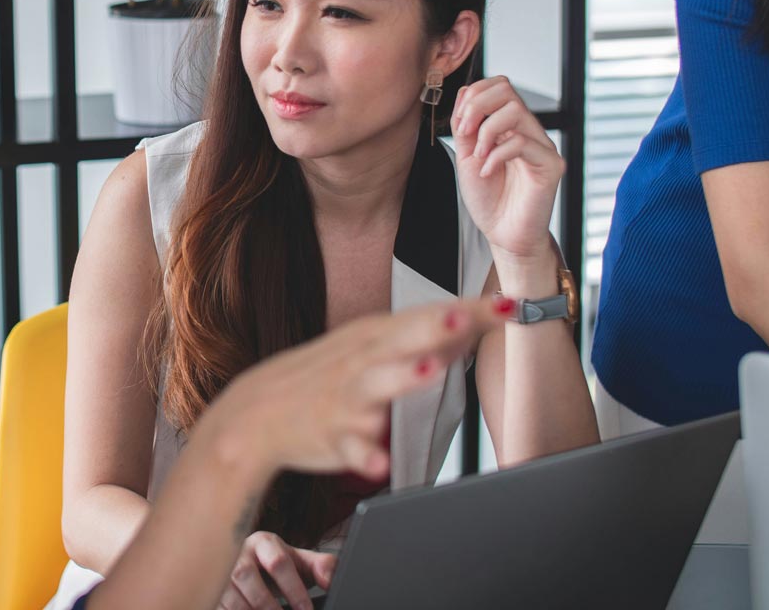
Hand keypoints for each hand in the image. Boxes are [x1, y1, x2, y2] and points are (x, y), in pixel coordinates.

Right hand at [204, 298, 507, 481]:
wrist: (257, 412)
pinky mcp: (331, 436)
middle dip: (434, 326)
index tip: (511, 305)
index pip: (429, 317)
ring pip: (375, 386)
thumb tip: (474, 322)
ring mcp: (346, 398)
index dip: (471, 311)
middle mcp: (361, 361)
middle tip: (467, 315)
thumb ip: (423, 339)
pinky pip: (350, 449)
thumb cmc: (322, 377)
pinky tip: (379, 464)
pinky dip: (364, 456)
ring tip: (429, 370)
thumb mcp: (369, 347)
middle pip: (402, 339)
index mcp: (374, 336)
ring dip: (402, 377)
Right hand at [217, 532, 334, 609]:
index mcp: (263, 542)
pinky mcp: (213, 588)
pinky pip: (220, 606)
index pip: (278, 562)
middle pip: (247, 576)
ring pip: (231, 595)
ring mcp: (222, 570)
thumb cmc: (278, 565)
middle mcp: (239, 552)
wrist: (252, 566)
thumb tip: (332, 579)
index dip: (294, 590)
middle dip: (269, 604)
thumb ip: (322, 567)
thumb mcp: (301, 562)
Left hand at [450, 76, 563, 262]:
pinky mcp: (551, 165)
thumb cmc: (488, 199)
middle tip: (465, 133)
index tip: (459, 124)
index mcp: (509, 126)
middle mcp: (529, 130)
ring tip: (478, 156)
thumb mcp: (467, 156)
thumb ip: (466, 126)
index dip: (474, 95)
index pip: (498, 86)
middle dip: (477, 106)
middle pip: (507, 88)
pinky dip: (496, 155)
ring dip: (486, 131)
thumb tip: (466, 92)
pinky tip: (487, 172)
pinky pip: (523, 143)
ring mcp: (542, 146)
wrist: (503, 234)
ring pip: (516, 111)